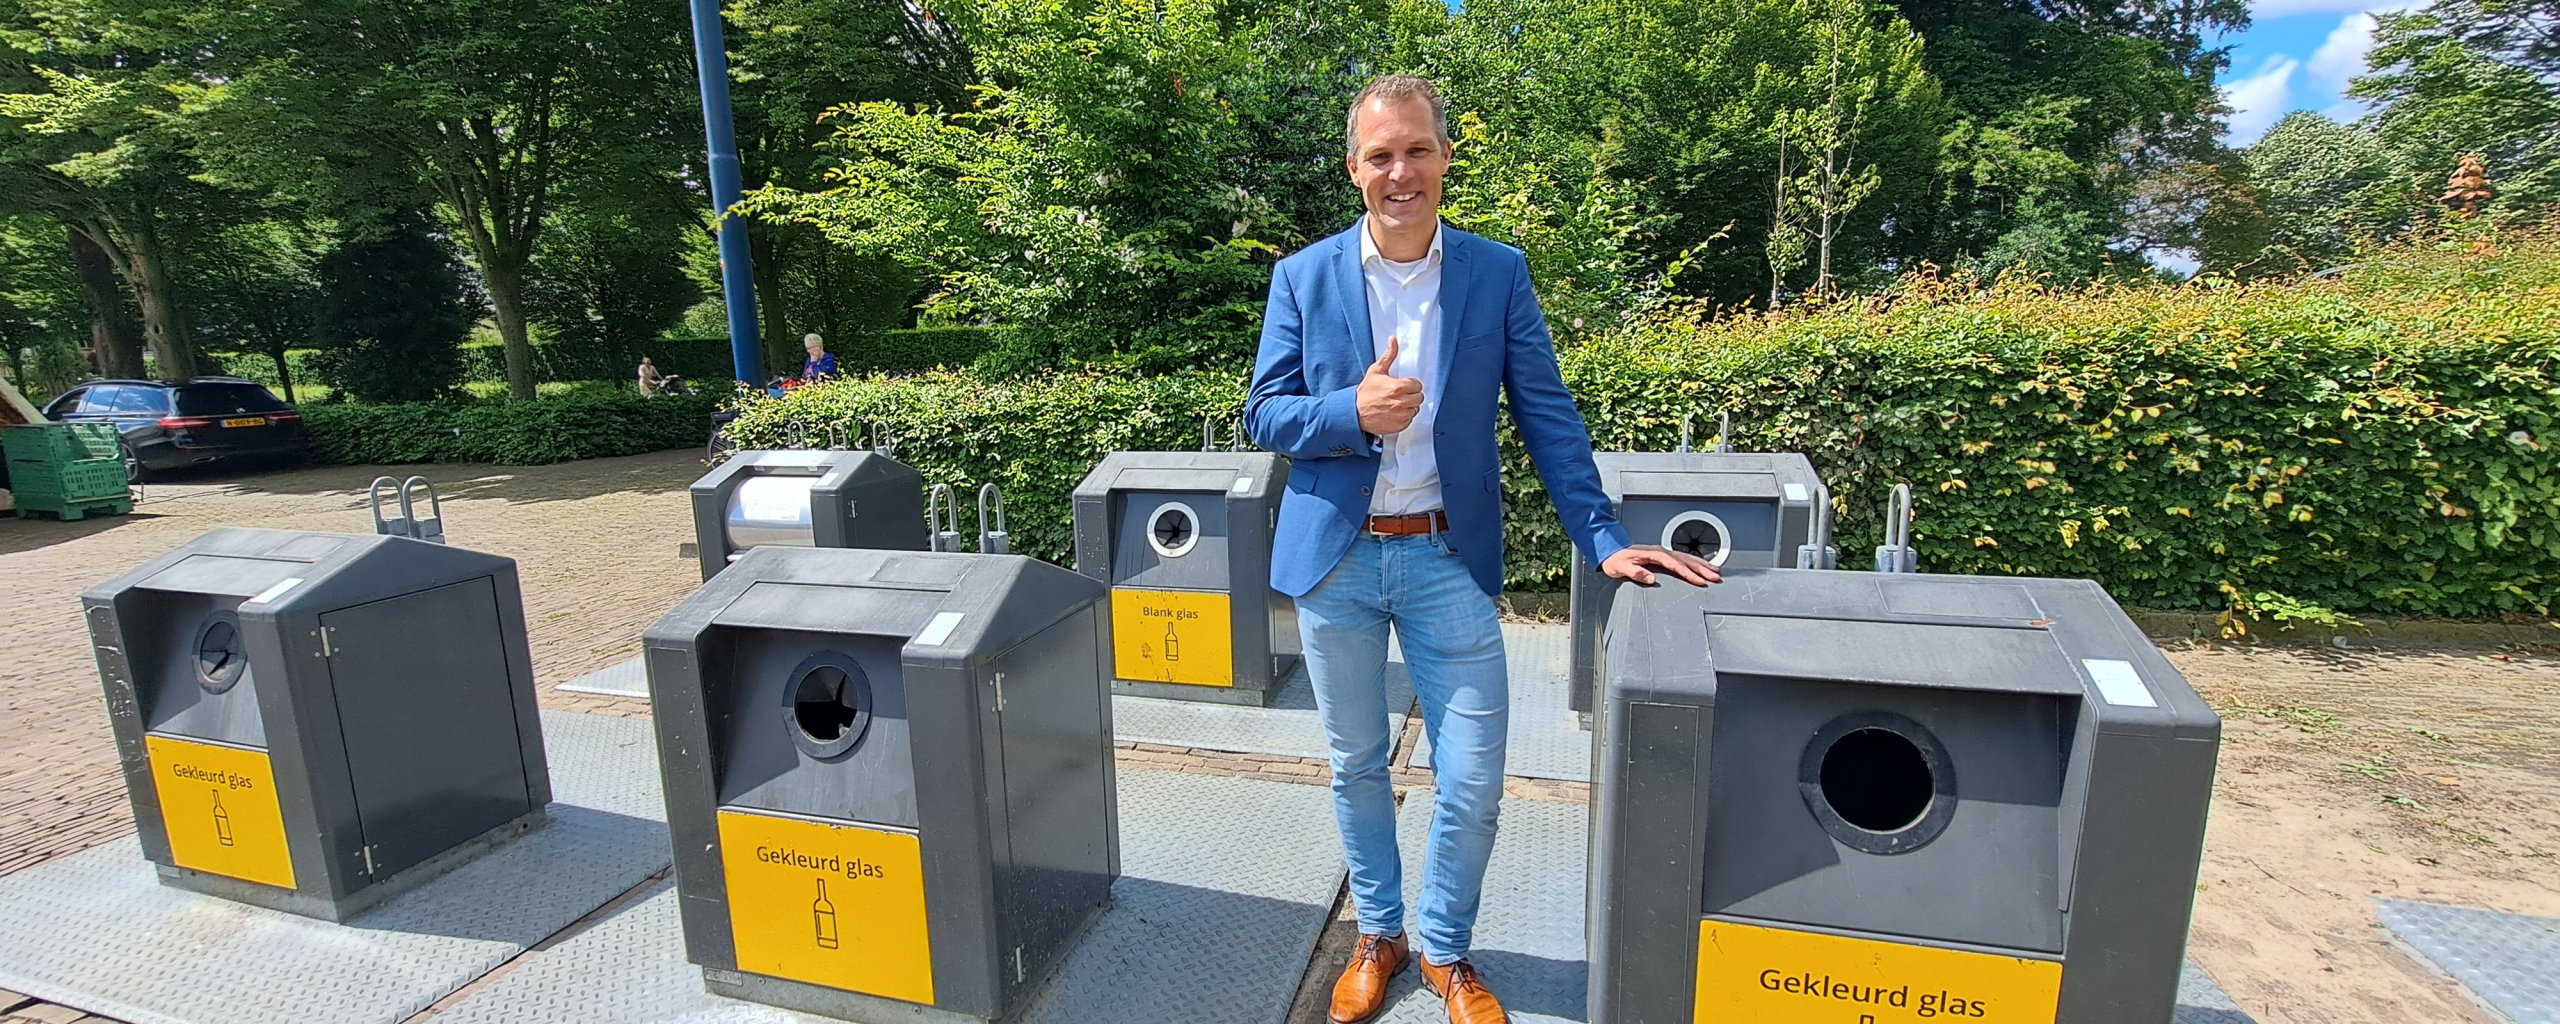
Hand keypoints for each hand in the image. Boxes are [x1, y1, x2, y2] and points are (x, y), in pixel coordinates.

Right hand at [1356, 335, 1423, 434]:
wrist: (1355, 412)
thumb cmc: (1365, 393)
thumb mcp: (1376, 371)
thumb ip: (1388, 355)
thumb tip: (1393, 341)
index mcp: (1398, 387)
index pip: (1417, 385)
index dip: (1410, 384)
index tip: (1402, 386)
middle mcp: (1401, 402)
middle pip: (1419, 397)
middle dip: (1411, 395)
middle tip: (1399, 395)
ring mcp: (1401, 415)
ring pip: (1415, 408)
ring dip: (1408, 406)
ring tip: (1396, 404)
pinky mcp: (1400, 425)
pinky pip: (1410, 419)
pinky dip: (1404, 417)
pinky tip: (1394, 413)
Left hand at [1600, 544, 1719, 587]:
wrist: (1610, 552)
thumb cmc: (1616, 560)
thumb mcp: (1621, 568)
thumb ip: (1636, 573)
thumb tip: (1651, 578)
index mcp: (1654, 554)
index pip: (1675, 564)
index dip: (1688, 573)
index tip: (1699, 581)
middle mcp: (1661, 551)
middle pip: (1686, 560)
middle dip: (1702, 569)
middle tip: (1715, 577)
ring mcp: (1663, 553)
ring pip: (1687, 558)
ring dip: (1702, 565)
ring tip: (1715, 571)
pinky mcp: (1663, 556)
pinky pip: (1683, 558)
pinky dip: (1695, 563)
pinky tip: (1702, 567)